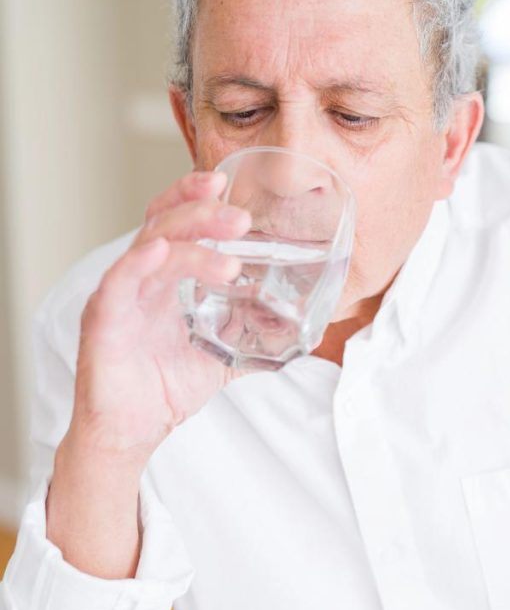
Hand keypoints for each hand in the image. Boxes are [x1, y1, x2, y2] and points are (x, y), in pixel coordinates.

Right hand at [67, 170, 250, 464]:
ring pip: (149, 249)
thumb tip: (304, 328)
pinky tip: (161, 254)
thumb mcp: (224, 353)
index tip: (223, 180)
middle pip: (165, 225)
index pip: (174, 222)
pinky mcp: (104, 321)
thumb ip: (257, 334)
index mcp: (164, 278)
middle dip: (202, 212)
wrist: (134, 430)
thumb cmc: (166, 386)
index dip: (193, 196)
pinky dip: (138, 265)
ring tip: (231, 252)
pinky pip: (119, 284)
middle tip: (240, 217)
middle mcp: (140, 278)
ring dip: (190, 243)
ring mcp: (120, 296)